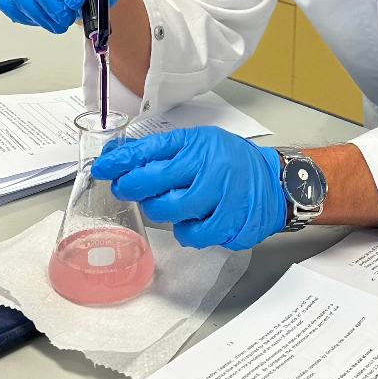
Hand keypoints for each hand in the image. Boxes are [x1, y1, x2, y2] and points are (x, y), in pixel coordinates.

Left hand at [91, 126, 285, 250]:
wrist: (275, 182)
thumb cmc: (232, 161)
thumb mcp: (200, 143)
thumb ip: (163, 151)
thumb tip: (118, 157)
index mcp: (198, 144)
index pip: (150, 150)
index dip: (120, 161)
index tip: (101, 168)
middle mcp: (209, 167)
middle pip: (152, 184)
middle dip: (131, 188)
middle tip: (127, 188)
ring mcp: (220, 197)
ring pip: (168, 212)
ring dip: (159, 210)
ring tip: (168, 203)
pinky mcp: (229, 223)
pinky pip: (192, 235)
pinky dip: (186, 231)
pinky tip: (193, 220)